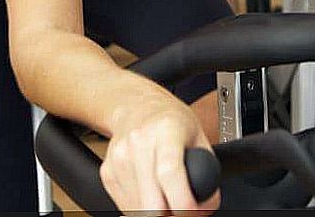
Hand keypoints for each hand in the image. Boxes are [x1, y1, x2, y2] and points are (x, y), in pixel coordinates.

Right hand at [99, 96, 219, 215]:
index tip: (196, 211)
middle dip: (171, 215)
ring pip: (139, 211)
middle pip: (151, 203)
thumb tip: (206, 203)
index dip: (185, 202)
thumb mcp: (199, 135)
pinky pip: (127, 207)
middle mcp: (138, 144)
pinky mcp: (107, 174)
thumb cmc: (171, 121)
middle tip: (183, 208)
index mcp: (166, 131)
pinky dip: (142, 208)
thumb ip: (208, 169)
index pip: (169, 173)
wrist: (136, 107)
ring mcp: (119, 159)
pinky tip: (151, 190)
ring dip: (157, 212)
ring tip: (167, 195)